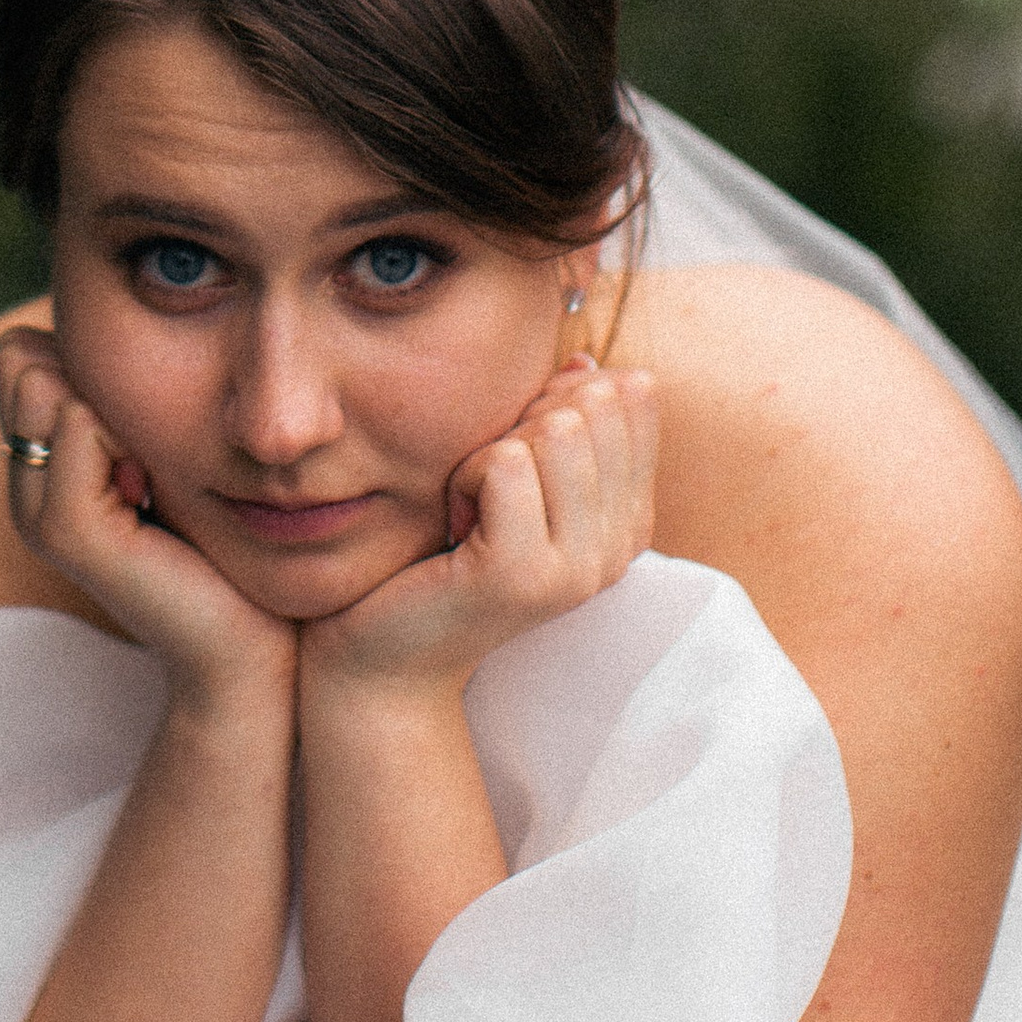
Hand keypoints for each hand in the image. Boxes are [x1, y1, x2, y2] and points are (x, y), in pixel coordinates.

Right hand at [0, 328, 297, 721]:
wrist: (251, 646)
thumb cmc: (227, 546)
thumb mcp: (173, 452)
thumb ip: (134, 396)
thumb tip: (124, 322)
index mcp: (45, 466)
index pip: (23, 352)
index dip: (89, 360)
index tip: (151, 419)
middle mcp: (27, 486)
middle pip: (24, 360)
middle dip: (99, 375)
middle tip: (153, 450)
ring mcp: (40, 511)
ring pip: (47, 383)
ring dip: (118, 404)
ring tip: (155, 472)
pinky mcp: (71, 531)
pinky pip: (77, 423)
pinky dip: (125, 432)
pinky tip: (155, 485)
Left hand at [301, 355, 657, 707]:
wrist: (388, 657)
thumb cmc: (442, 555)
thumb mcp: (513, 480)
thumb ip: (558, 423)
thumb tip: (587, 364)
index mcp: (629, 520)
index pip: (633, 397)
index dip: (561, 394)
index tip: (517, 453)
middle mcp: (619, 548)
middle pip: (593, 405)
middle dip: (524, 421)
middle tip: (487, 486)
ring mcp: (576, 567)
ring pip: (553, 429)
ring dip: (490, 451)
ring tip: (469, 508)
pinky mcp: (522, 574)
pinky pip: (504, 462)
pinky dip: (462, 477)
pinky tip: (451, 525)